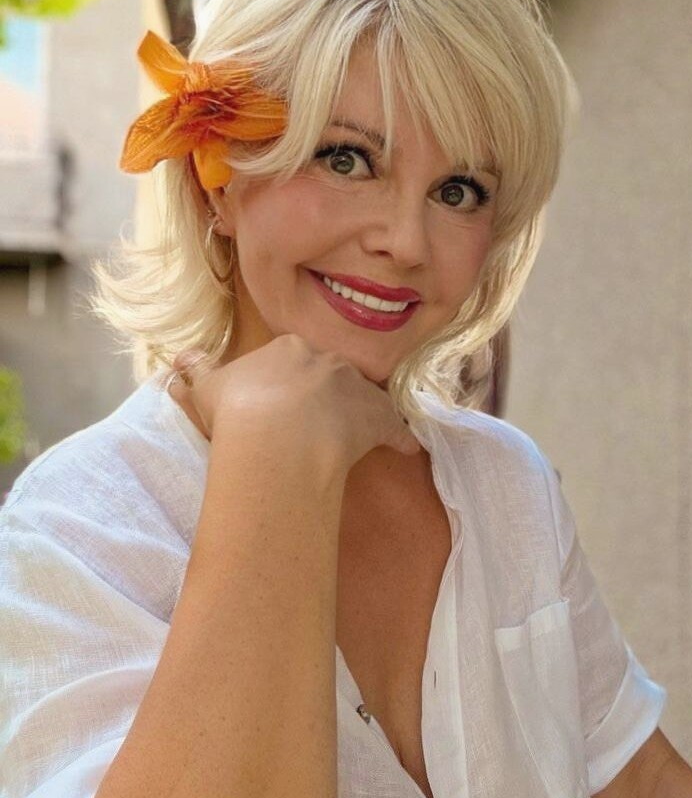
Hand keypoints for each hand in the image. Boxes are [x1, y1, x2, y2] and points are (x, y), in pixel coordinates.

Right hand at [169, 335, 419, 473]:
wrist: (273, 434)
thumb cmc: (236, 409)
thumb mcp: (205, 387)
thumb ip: (195, 371)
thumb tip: (179, 358)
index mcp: (287, 348)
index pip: (293, 359)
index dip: (286, 383)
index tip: (279, 403)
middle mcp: (326, 359)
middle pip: (329, 374)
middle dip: (325, 394)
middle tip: (316, 422)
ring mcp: (356, 387)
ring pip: (363, 396)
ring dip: (360, 413)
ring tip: (355, 436)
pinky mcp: (378, 417)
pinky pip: (394, 427)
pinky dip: (400, 438)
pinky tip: (406, 449)